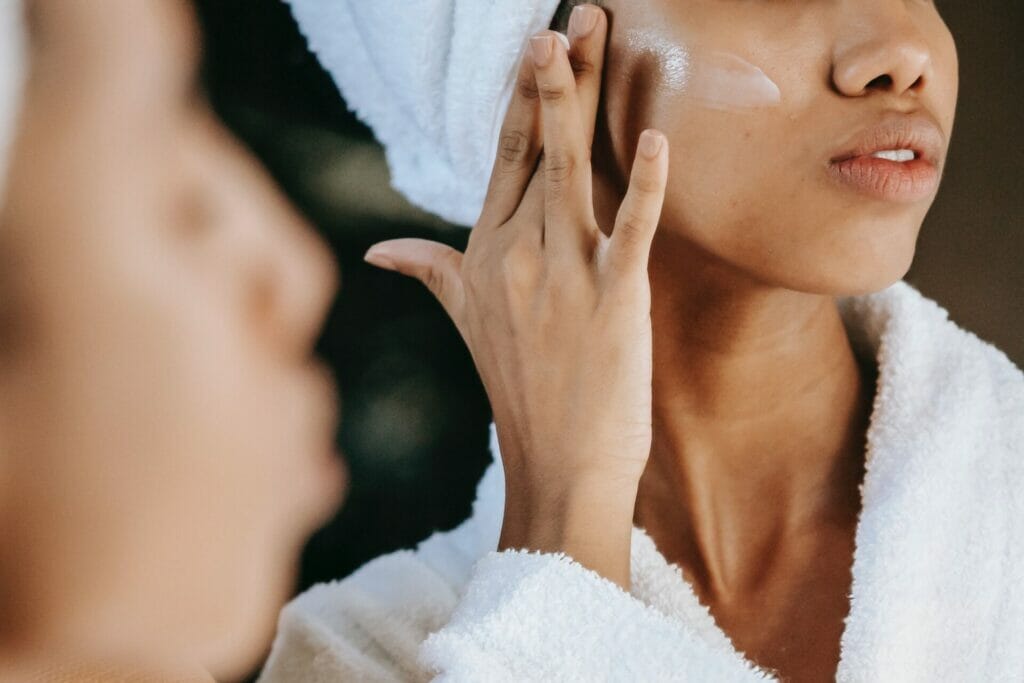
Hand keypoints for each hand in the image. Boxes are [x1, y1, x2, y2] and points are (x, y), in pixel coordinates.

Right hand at [363, 5, 667, 587]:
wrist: (558, 465)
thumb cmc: (519, 391)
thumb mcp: (466, 321)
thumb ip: (431, 272)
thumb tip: (380, 251)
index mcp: (486, 252)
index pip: (505, 156)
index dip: (523, 96)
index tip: (538, 42)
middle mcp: (518, 254)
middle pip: (538, 147)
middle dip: (554, 75)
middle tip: (576, 13)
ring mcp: (563, 276)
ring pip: (571, 169)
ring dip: (579, 100)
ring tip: (590, 34)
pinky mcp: (612, 301)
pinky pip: (629, 231)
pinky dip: (645, 186)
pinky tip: (657, 138)